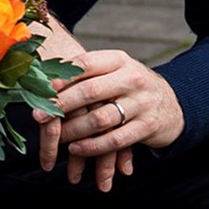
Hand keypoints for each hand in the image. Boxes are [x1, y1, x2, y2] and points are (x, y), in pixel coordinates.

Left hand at [28, 14, 132, 182]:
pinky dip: (93, 146)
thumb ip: (88, 74)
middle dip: (61, 105)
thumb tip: (42, 76)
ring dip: (74, 130)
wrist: (171, 104)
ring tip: (57, 137)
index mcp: (120, 60)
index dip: (61, 77)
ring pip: (101, 119)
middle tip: (38, 117)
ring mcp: (142, 103)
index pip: (86, 64)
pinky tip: (77, 148)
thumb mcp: (114, 71)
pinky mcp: (147, 126)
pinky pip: (115, 140)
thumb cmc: (129, 87)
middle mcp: (132, 78)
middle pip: (90, 92)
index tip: (40, 89)